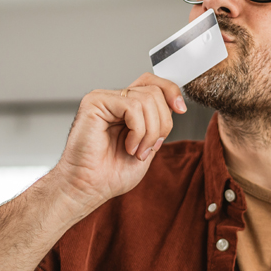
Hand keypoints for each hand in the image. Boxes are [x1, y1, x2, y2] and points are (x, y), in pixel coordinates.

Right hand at [50, 73, 187, 208]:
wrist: (89, 187)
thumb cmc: (111, 173)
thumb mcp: (148, 146)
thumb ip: (159, 124)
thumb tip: (176, 105)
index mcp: (127, 108)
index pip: (153, 84)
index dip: (171, 91)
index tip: (181, 109)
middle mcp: (115, 100)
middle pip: (155, 92)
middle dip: (162, 124)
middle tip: (149, 149)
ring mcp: (104, 99)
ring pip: (147, 99)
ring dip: (149, 132)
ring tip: (136, 151)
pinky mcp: (95, 102)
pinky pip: (132, 107)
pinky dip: (138, 131)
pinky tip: (128, 146)